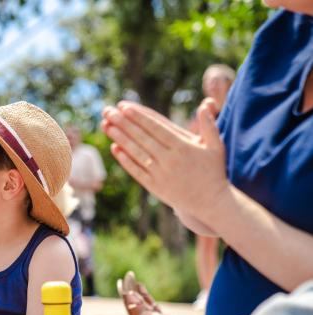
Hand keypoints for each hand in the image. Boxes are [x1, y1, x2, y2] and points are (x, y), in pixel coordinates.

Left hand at [101, 99, 228, 217]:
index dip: (139, 116)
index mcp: (183, 147)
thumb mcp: (216, 147)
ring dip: (119, 138)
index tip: (124, 106)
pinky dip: (125, 160)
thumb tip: (205, 104)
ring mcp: (161, 174)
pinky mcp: (155, 187)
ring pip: (137, 152)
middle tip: (107, 110)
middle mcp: (170, 160)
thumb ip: (209, 125)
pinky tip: (114, 148)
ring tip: (106, 125)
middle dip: (123, 123)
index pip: (156, 127)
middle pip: (142, 137)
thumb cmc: (213, 171)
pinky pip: (137, 171)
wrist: (211, 202)